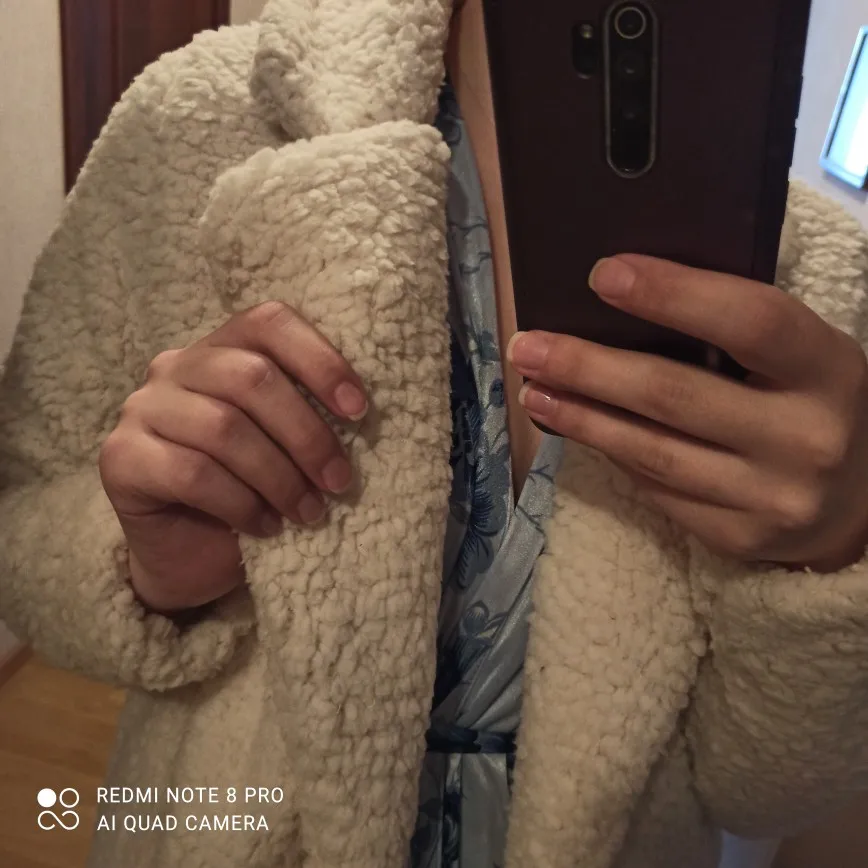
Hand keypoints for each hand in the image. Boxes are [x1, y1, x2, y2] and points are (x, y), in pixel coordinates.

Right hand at [99, 302, 367, 611]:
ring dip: (280, 477)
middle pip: (251, 377)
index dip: (320, 360)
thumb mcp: (286, 444)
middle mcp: (175, 366)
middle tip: (339, 482)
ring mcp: (142, 409)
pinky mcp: (121, 458)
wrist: (192, 553)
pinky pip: (192, 473)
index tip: (360, 411)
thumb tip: (360, 412)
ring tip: (309, 512)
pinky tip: (266, 526)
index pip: (269, 323)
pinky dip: (241, 503)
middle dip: (307, 434)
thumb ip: (308, 413)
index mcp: (222, 348)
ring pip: (224, 428)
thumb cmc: (251, 490)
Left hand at [507, 255, 867, 571]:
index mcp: (829, 370)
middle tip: (527, 346)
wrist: (862, 504)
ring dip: (581, 418)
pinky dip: (610, 454)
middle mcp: (804, 438)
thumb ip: (735, 332)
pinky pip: (656, 490)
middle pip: (674, 395)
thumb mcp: (801, 359)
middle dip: (588, 367)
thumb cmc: (815, 405)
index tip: (602, 274)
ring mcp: (770, 497)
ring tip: (531, 392)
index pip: (749, 321)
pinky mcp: (737, 536)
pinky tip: (576, 429)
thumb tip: (624, 296)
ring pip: (651, 452)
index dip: (673, 294)